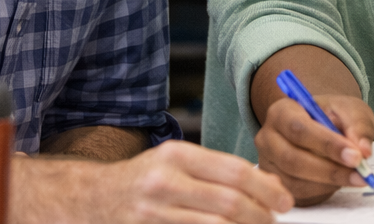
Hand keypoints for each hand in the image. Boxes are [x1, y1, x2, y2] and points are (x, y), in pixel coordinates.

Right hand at [14, 140, 292, 223]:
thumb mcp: (175, 163)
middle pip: (230, 203)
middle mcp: (163, 182)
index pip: (234, 171)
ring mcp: (153, 213)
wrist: (89, 200)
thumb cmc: (141, 180)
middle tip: (274, 221)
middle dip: (261, 215)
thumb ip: (216, 171)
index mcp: (176, 155)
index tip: (284, 200)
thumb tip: (267, 185)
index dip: (266, 187)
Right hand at [254, 93, 373, 205]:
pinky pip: (298, 194)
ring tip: (355, 177)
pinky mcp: (278, 183)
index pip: (299, 129)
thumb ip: (358, 125)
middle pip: (293, 159)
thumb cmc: (333, 116)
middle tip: (360, 172)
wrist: (322, 125)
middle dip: (330, 169)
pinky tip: (339, 181)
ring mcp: (269, 164)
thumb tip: (363, 150)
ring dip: (330, 182)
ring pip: (296, 181)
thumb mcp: (349, 110)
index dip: (327, 144)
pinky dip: (323, 191)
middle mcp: (268, 138)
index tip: (355, 155)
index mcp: (281, 112)